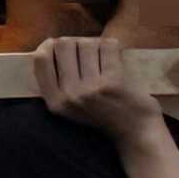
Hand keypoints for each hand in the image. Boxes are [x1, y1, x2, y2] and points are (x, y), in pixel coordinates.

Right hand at [29, 36, 162, 145]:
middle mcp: (70, 94)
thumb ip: (57, 82)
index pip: (41, 60)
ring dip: (96, 45)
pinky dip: (113, 46)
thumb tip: (50, 43)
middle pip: (64, 45)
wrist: (137, 134)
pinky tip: (116, 55)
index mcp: (56, 102)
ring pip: (87, 43)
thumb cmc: (103, 116)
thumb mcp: (70, 106)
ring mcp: (92, 88)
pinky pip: (107, 46)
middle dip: (76, 43)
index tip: (57, 43)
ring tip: (104, 56)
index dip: (48, 45)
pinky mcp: (113, 81)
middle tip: (88, 52)